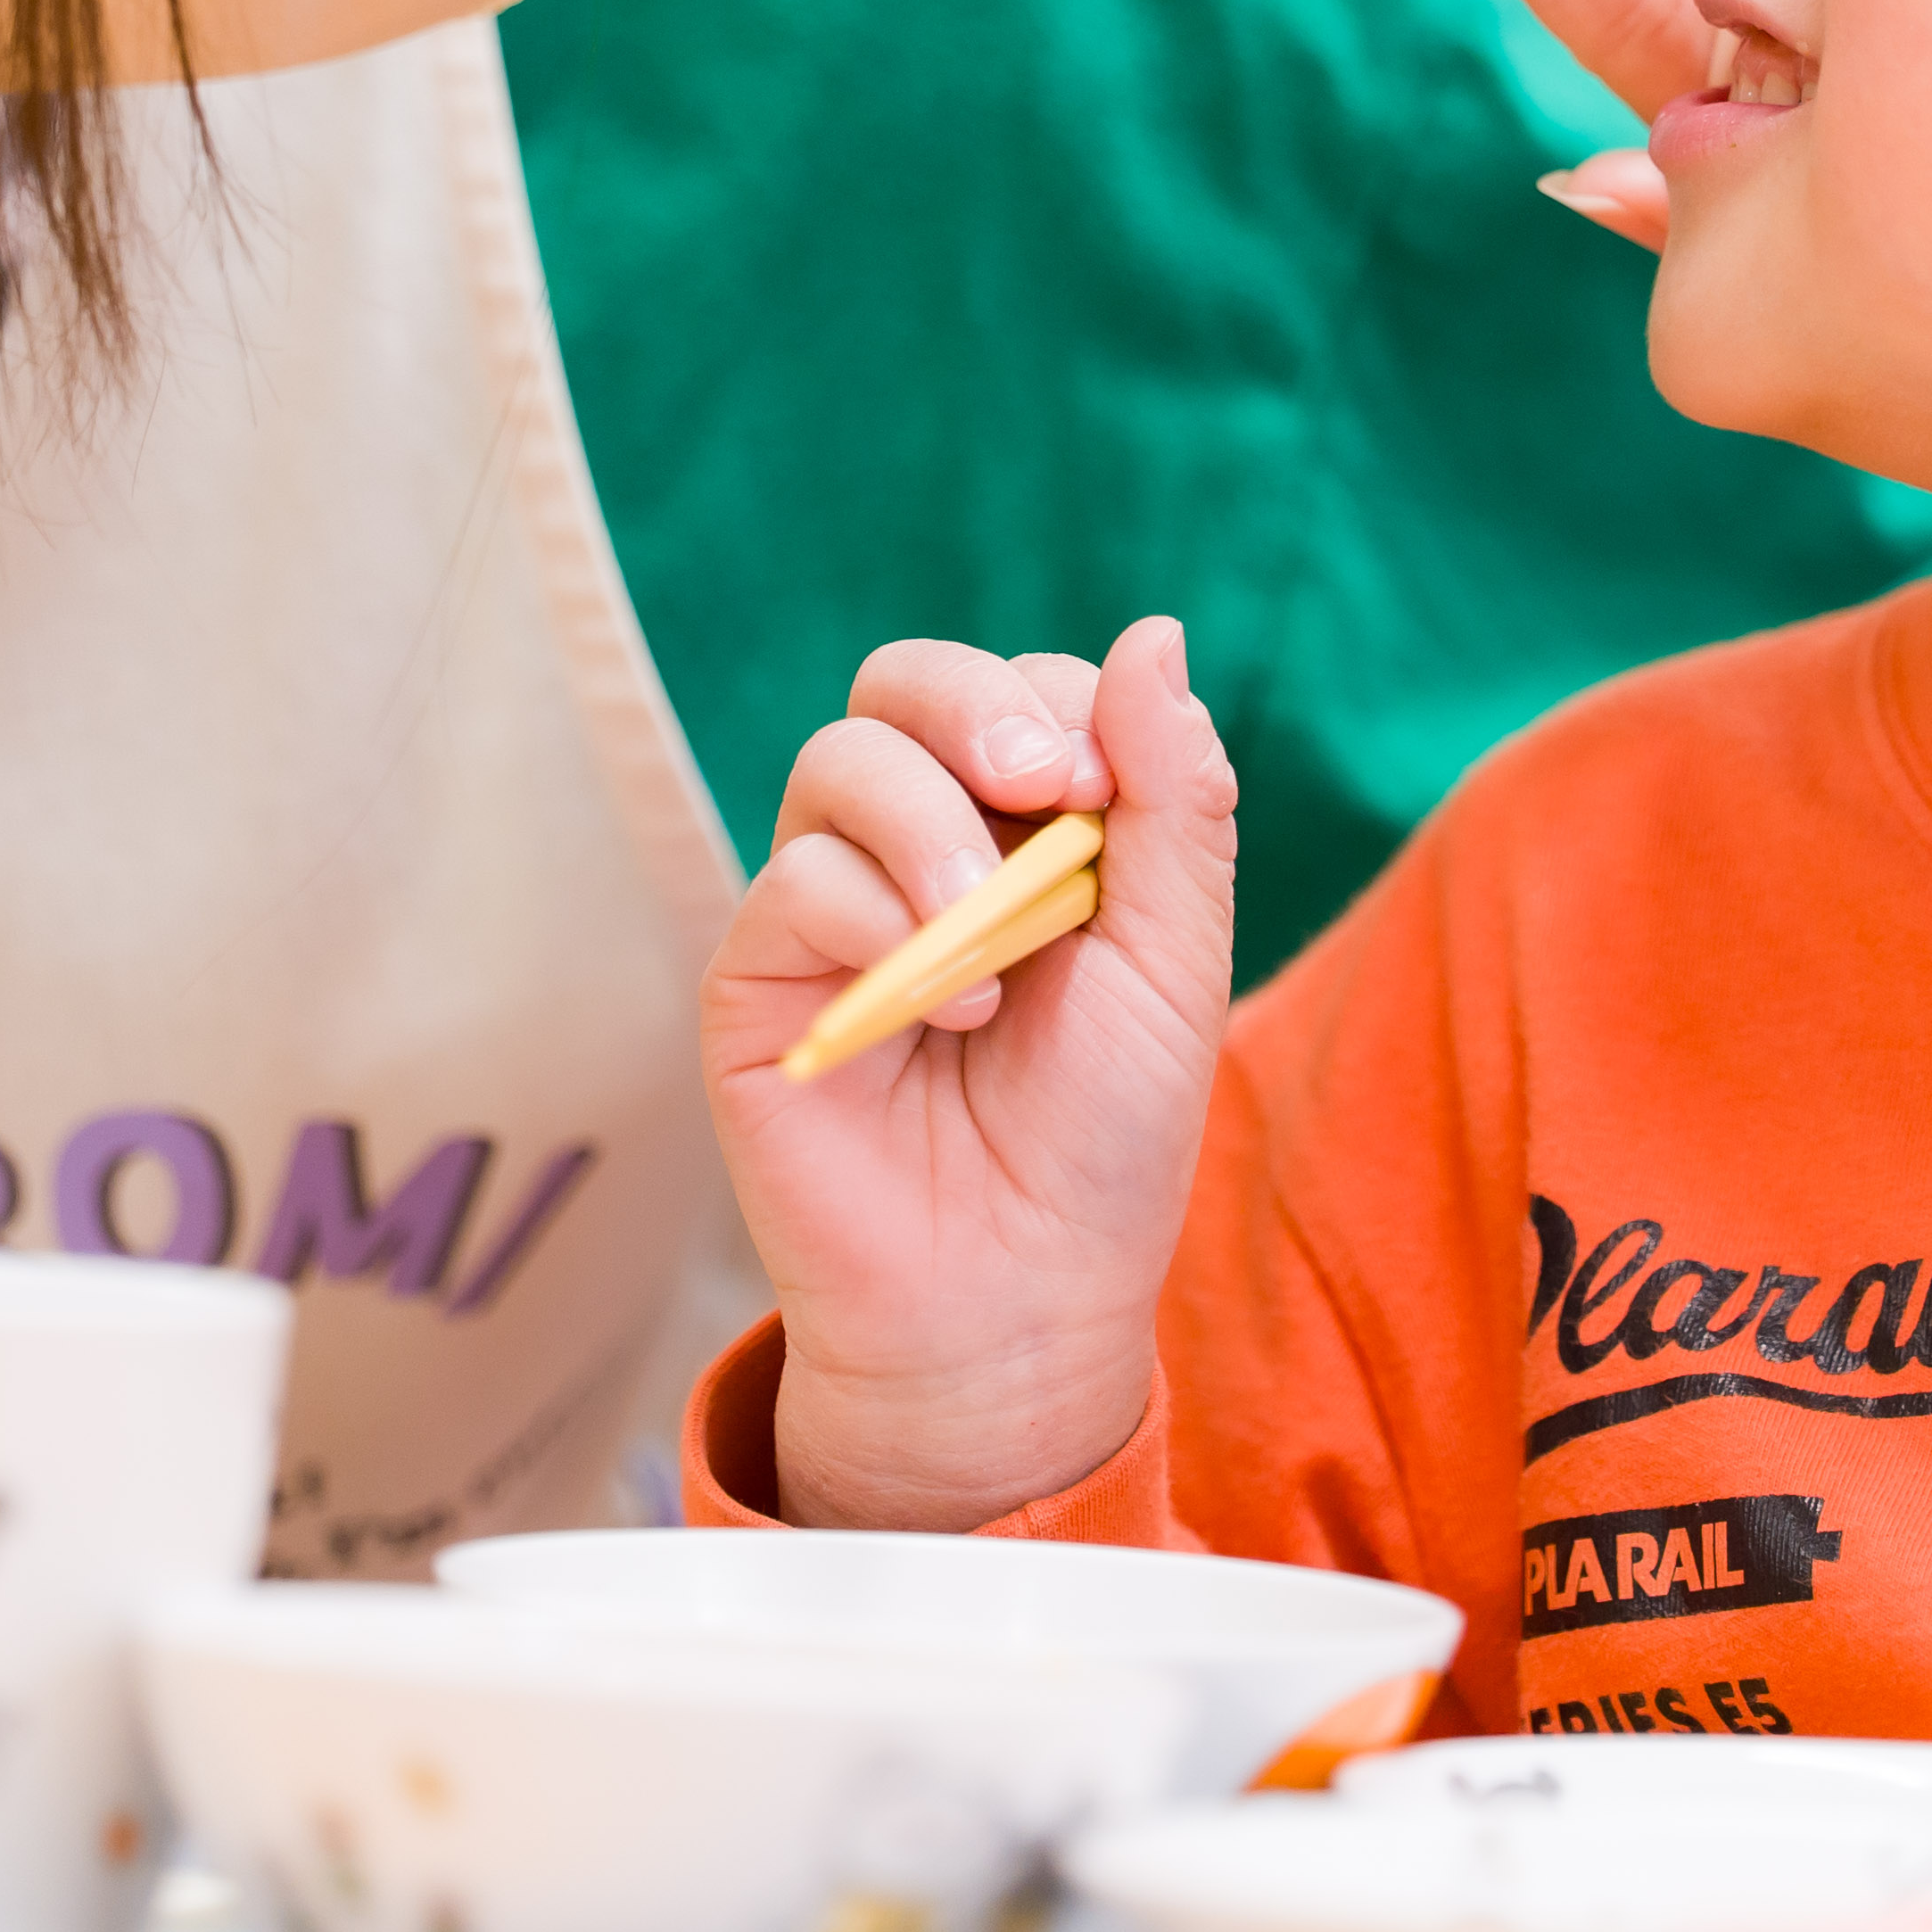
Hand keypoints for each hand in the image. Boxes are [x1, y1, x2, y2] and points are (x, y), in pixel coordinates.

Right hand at [705, 621, 1241, 1531]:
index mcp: (1023, 827)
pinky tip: (949, 1011)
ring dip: (933, 826)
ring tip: (993, 939)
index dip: (1068, 707)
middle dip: (982, 706)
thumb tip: (1155, 631)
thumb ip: (1172, 800)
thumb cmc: (1103, 1140)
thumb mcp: (1172, 960)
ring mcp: (830, 906)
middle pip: (907, 681)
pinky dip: (879, 923)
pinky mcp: (759, 981)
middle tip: (1047, 786)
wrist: (1021, 1300)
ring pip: (840, 760)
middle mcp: (916, 845)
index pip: (1024, 686)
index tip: (1114, 792)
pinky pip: (794, 882)